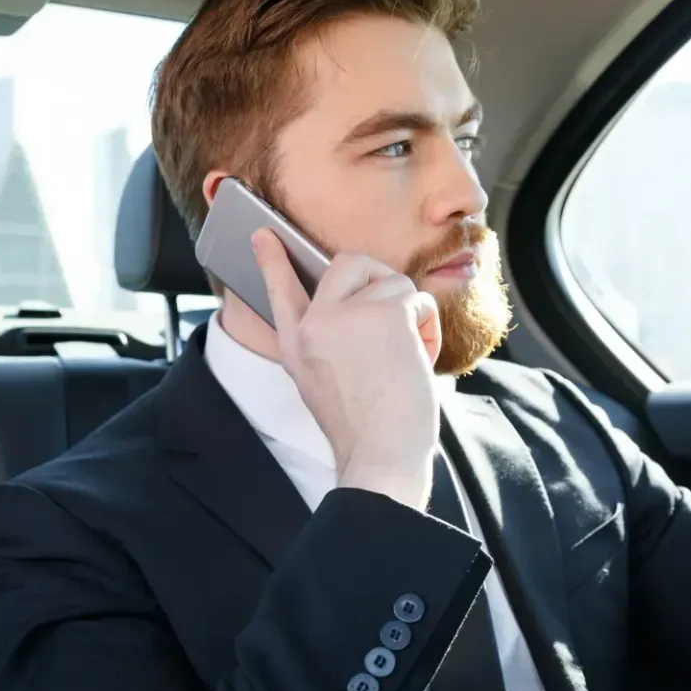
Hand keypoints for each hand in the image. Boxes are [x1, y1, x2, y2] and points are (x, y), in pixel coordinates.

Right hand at [253, 230, 440, 508]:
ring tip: (405, 355)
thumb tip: (362, 301)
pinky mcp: (385, 313)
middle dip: (379, 280)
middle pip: (348, 262)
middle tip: (393, 316)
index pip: (279, 289)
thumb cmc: (365, 428)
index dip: (272, 259)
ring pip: (393, 281)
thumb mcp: (323, 381)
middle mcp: (314, 323)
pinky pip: (417, 299)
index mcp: (296, 344)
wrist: (380, 457)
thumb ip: (329, 339)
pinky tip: (418, 357)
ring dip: (410, 314)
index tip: (262, 233)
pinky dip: (427, 326)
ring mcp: (347, 314)